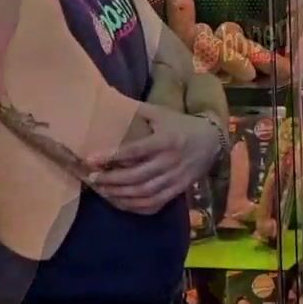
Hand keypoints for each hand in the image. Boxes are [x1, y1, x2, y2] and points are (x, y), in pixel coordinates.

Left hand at [88, 103, 221, 214]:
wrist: (212, 141)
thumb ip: (137, 109)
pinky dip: (136, 206)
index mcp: (166, 140)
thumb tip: (107, 97)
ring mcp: (176, 178)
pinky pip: (155, 204)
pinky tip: (122, 202)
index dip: (112, 156)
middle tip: (92, 179)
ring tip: (103, 191)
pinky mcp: (179, 190)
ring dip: (120, 195)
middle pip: (137, 177)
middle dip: (112, 180)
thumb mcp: (161, 113)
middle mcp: (171, 161)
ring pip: (144, 193)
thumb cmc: (181, 125)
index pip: (135, 151)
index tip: (90, 159)